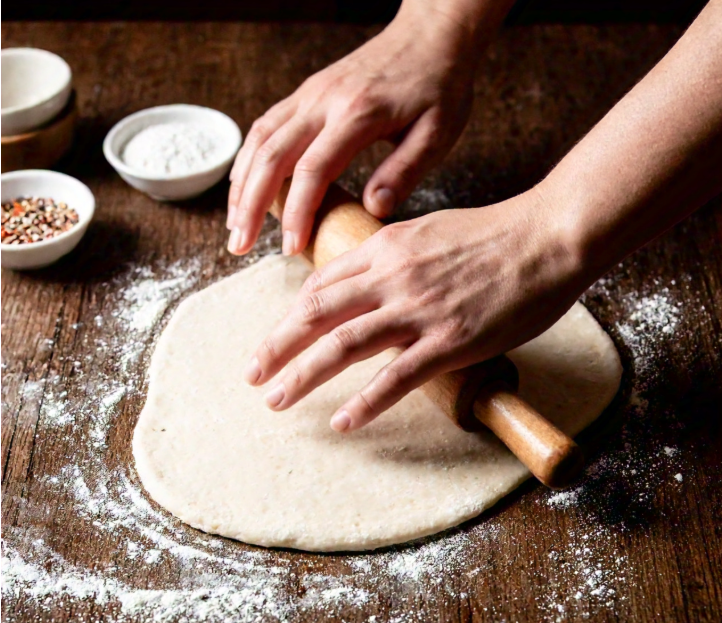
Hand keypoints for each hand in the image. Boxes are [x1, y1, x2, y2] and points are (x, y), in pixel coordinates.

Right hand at [226, 5, 480, 256]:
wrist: (430, 34)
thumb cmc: (439, 86)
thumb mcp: (437, 133)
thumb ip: (405, 172)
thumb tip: (373, 210)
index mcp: (357, 114)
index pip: (313, 170)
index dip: (298, 213)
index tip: (291, 248)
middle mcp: (324, 101)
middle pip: (271, 156)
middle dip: (250, 207)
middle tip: (239, 246)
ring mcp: (310, 93)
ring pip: (259, 139)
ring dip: (241, 184)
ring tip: (235, 223)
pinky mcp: (307, 92)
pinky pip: (266, 125)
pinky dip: (249, 157)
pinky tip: (244, 182)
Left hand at [244, 189, 585, 431]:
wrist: (547, 237)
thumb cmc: (493, 234)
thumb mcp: (429, 232)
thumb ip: (392, 256)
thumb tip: (367, 280)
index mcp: (385, 247)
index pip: (322, 284)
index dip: (294, 315)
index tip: (283, 337)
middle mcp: (391, 277)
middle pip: (316, 314)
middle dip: (276, 346)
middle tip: (252, 374)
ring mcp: (419, 311)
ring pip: (342, 347)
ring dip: (302, 376)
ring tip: (276, 400)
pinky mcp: (450, 342)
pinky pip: (395, 378)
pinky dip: (365, 403)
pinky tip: (343, 422)